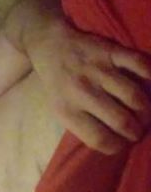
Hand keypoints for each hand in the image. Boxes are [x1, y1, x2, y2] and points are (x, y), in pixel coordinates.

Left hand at [25, 19, 150, 153]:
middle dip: (136, 131)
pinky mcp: (109, 50)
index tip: (123, 144)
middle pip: (121, 121)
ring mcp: (96, 69)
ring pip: (133, 96)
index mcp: (67, 110)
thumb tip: (116, 142)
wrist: (50, 46)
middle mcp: (81, 91)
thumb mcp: (60, 109)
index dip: (117, 146)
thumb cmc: (58, 84)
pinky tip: (150, 85)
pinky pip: (139, 64)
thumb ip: (83, 125)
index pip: (99, 139)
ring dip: (146, 109)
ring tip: (145, 113)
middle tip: (138, 130)